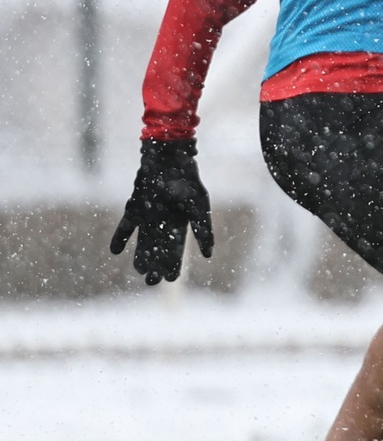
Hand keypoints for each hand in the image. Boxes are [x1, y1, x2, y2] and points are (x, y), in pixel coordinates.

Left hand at [110, 139, 213, 284]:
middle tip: (152, 282)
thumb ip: (203, 230)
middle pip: (159, 249)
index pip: (177, 249)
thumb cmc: (186, 181)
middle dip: (157, 265)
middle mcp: (163, 222)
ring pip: (143, 242)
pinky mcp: (134, 209)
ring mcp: (148, 216)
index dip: (174, 263)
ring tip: (140, 271)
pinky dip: (120, 239)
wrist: (167, 159)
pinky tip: (115, 251)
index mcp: (181, 223)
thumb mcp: (199, 207)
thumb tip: (209, 255)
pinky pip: (126, 227)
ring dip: (141, 256)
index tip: (170, 278)